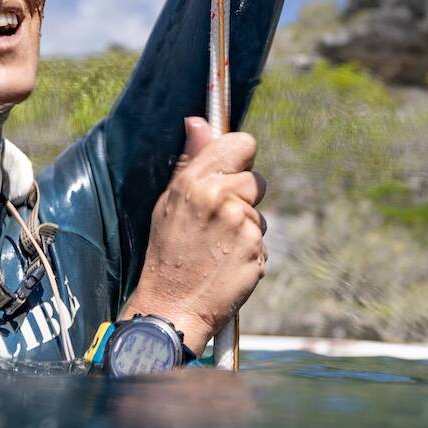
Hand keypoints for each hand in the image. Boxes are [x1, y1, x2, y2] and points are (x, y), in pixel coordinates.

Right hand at [123, 118, 267, 357]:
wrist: (170, 307)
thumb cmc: (167, 252)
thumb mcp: (169, 202)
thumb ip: (191, 160)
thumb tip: (199, 120)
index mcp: (196, 182)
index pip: (242, 144)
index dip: (240, 156)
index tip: (232, 169)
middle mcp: (221, 199)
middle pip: (256, 180)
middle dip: (243, 197)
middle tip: (217, 221)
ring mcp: (242, 227)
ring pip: (259, 215)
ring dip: (245, 229)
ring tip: (216, 248)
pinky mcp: (257, 252)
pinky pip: (261, 243)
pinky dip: (248, 252)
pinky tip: (225, 264)